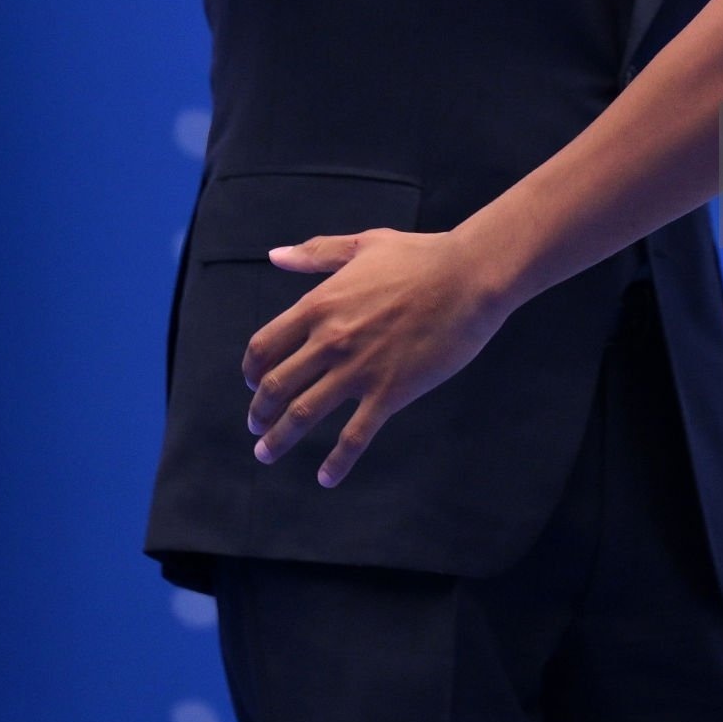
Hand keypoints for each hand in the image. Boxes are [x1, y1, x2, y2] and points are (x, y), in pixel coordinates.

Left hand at [243, 227, 504, 486]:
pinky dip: (336, 462)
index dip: (252, 370)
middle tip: (257, 427)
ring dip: (279, 439)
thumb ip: (317, 253)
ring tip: (266, 453)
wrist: (470, 276)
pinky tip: (326, 477)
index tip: (253, 383)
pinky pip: (354, 436)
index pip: (264, 346)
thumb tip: (275, 255)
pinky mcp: (390, 392)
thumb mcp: (364, 244)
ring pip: (303, 414)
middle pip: (275, 386)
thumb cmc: (421, 256)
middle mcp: (331, 340)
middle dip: (259, 412)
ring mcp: (359, 369)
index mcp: (320, 304)